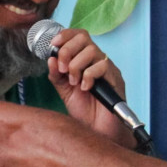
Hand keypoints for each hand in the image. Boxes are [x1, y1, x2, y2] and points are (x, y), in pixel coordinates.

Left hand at [43, 27, 128, 144]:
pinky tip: (85, 88)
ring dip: (76, 66)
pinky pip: (102, 66)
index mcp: (85, 60)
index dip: (65, 35)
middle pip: (84, 38)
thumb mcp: (64, 91)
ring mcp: (108, 69)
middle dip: (68, 51)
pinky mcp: (115, 79)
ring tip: (74, 83)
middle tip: (63, 69)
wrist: (97, 131)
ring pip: (92, 51)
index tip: (54, 44)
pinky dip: (88, 76)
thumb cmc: (85, 111)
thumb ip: (57, 75)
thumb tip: (50, 59)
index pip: (78, 36)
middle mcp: (97, 61)